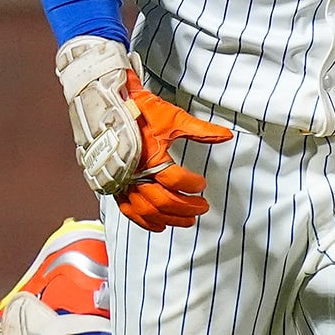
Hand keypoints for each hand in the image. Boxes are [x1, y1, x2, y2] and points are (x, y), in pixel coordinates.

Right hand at [56, 36, 235, 229]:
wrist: (107, 108)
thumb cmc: (140, 112)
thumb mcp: (173, 118)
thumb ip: (201, 130)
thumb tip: (227, 136)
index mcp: (151, 157)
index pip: (177, 181)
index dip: (193, 185)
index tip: (202, 184)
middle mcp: (136, 173)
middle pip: (164, 201)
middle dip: (186, 208)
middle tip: (202, 208)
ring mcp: (123, 182)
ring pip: (148, 210)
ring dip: (170, 219)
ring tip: (188, 220)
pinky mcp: (115, 186)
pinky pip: (129, 211)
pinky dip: (145, 222)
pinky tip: (160, 226)